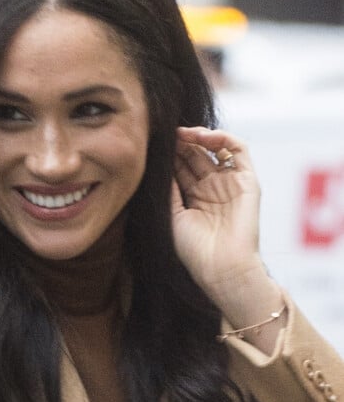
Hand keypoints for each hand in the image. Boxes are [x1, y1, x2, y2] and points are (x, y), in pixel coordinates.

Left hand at [171, 126, 262, 297]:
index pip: (180, 167)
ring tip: (182, 133)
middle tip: (166, 133)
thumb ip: (168, 188)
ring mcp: (229, 183)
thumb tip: (158, 161)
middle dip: (181, 143)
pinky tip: (204, 136)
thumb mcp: (172, 214)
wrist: (221, 268)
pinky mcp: (247, 181)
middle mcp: (211, 188)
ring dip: (199, 137)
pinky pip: (239, 150)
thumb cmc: (194, 249)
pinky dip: (223, 138)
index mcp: (193, 197)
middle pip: (195, 155)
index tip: (154, 143)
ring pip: (215, 149)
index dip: (169, 154)